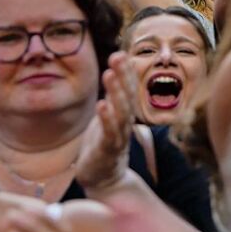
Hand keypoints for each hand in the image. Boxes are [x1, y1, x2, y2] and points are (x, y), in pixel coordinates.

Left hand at [77, 52, 135, 191]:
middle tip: (117, 56)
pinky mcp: (108, 151)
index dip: (126, 72)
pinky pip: (110, 133)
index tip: (121, 52)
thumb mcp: (107, 116)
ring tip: (109, 74)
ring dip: (116, 92)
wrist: (103, 178)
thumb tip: (114, 70)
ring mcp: (119, 137)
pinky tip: (102, 104)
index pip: (129, 89)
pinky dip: (107, 118)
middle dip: (123, 76)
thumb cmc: (103, 144)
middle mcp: (125, 124)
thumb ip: (112, 96)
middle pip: (128, 97)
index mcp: (125, 114)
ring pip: (121, 112)